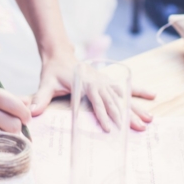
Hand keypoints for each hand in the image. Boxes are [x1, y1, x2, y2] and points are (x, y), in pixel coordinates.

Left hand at [28, 50, 155, 130]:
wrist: (60, 55)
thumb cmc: (53, 71)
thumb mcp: (46, 83)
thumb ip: (40, 98)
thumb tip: (31, 112)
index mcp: (85, 83)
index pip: (96, 101)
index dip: (104, 115)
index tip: (112, 128)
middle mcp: (98, 82)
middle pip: (114, 101)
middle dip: (127, 116)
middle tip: (140, 129)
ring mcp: (105, 81)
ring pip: (122, 97)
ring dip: (136, 108)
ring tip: (149, 120)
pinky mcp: (107, 82)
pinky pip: (125, 88)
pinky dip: (138, 91)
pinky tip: (152, 96)